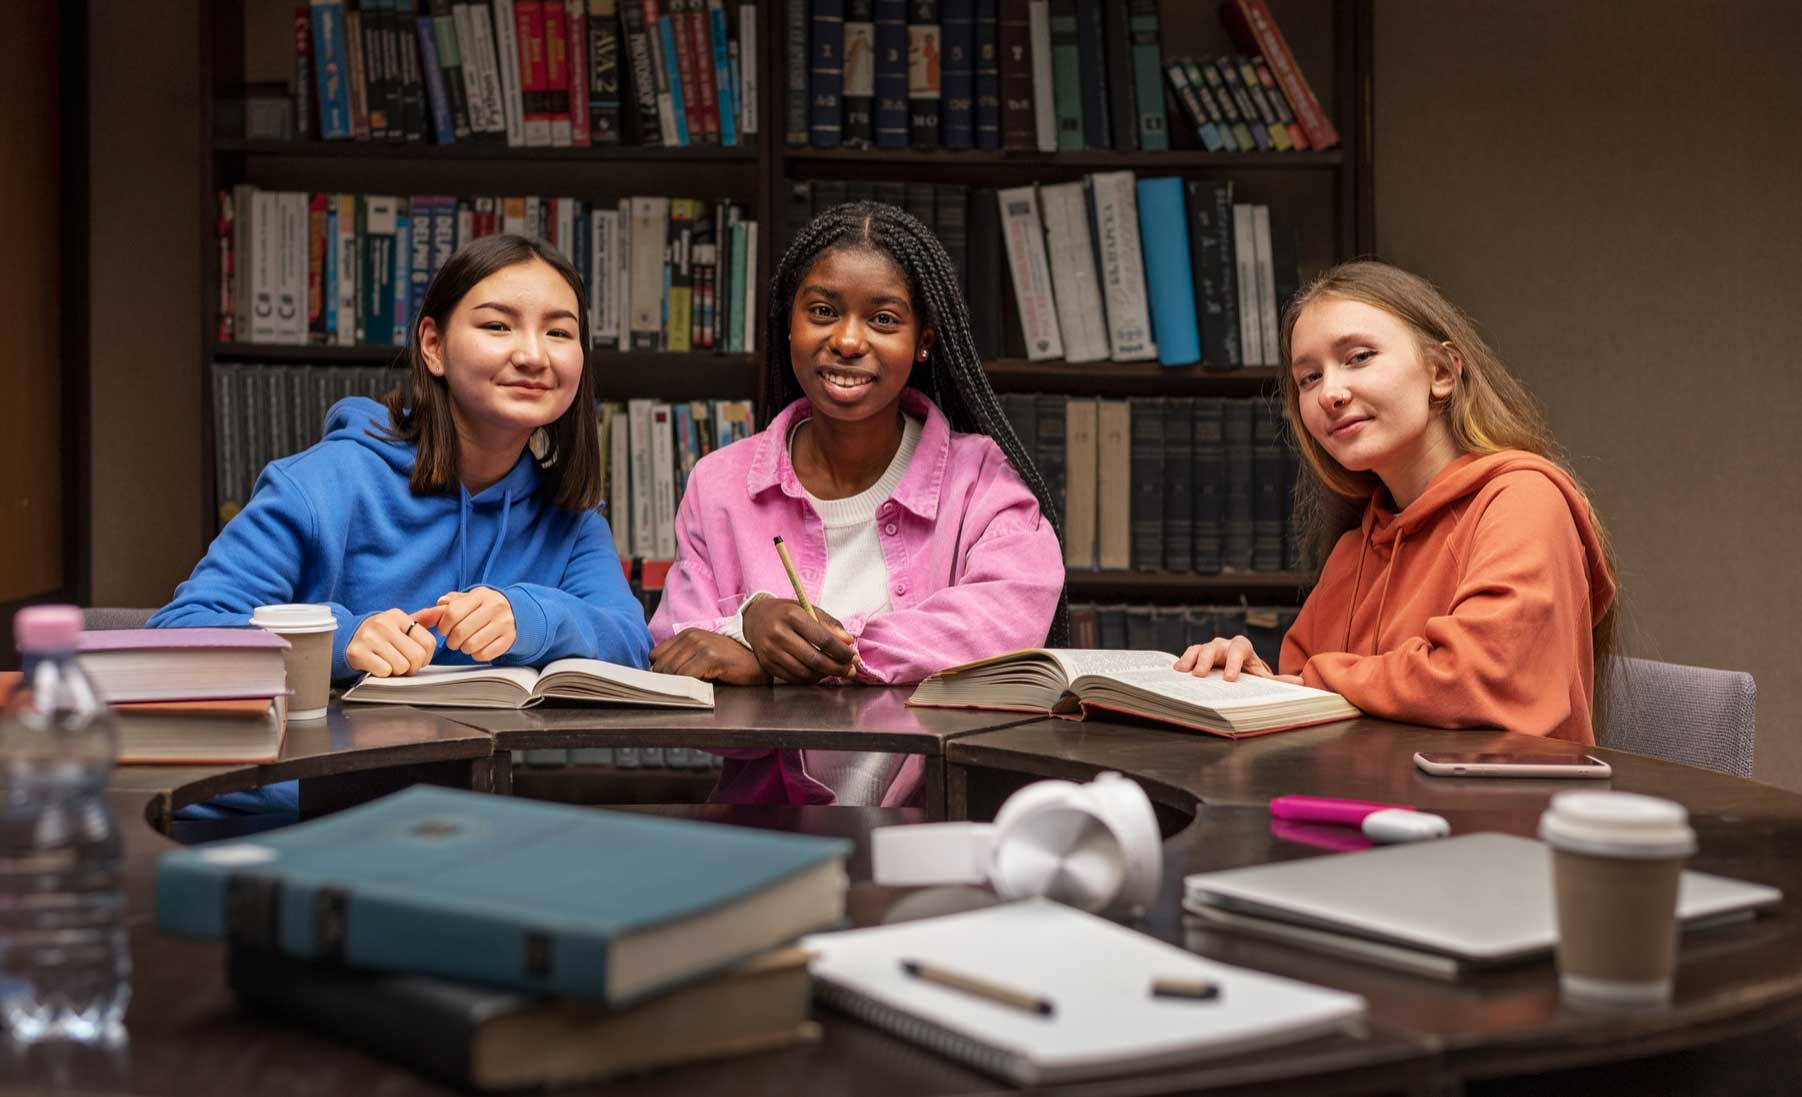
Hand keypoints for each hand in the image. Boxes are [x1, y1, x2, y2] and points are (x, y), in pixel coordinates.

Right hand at [346, 607, 438, 677]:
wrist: (347, 639)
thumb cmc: (380, 635)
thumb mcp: (401, 623)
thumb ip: (424, 618)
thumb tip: (444, 611)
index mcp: (397, 616)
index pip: (428, 642)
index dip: (426, 656)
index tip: (416, 657)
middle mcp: (383, 624)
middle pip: (416, 656)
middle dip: (412, 666)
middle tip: (402, 663)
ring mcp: (369, 637)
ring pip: (401, 666)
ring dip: (397, 670)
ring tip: (387, 662)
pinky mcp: (357, 652)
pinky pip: (384, 671)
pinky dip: (382, 673)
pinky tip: (376, 665)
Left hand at [431, 587, 516, 662]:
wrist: (517, 612)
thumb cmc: (487, 606)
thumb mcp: (471, 598)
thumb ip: (453, 600)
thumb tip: (440, 604)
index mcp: (482, 595)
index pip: (452, 612)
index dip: (442, 625)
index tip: (444, 630)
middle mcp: (495, 607)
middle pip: (460, 631)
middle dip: (451, 641)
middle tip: (453, 640)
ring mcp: (504, 624)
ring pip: (472, 645)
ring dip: (464, 648)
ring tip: (466, 644)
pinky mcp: (509, 639)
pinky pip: (484, 654)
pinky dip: (477, 655)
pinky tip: (478, 648)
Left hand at [650, 629, 771, 684]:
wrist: (756, 661)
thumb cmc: (729, 663)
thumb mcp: (702, 656)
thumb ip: (681, 661)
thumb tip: (657, 678)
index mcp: (686, 634)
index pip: (655, 655)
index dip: (657, 672)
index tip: (664, 684)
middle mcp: (691, 636)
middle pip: (661, 665)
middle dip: (665, 682)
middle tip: (675, 693)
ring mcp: (701, 645)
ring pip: (672, 672)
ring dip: (676, 686)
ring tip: (686, 693)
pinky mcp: (710, 657)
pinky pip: (686, 676)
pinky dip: (687, 686)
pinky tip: (696, 689)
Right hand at [742, 598, 857, 683]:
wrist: (755, 619)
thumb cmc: (787, 613)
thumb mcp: (808, 610)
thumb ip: (830, 625)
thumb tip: (848, 641)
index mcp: (792, 615)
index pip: (823, 639)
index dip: (842, 651)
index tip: (854, 656)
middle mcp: (778, 633)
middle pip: (815, 659)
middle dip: (837, 667)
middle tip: (851, 670)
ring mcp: (770, 651)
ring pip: (804, 672)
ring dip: (825, 675)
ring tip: (836, 671)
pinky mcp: (767, 664)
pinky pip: (793, 678)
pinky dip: (810, 679)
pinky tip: (820, 673)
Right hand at [1173, 635, 1277, 681]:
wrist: (1237, 670)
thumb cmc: (1250, 673)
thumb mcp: (1263, 677)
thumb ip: (1279, 680)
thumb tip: (1301, 681)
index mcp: (1242, 647)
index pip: (1239, 650)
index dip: (1234, 663)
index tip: (1229, 679)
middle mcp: (1224, 645)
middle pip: (1214, 647)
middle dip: (1206, 660)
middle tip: (1199, 675)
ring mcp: (1209, 648)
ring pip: (1198, 649)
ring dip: (1190, 660)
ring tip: (1183, 672)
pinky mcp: (1197, 655)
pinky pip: (1188, 655)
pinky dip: (1182, 662)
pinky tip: (1175, 672)